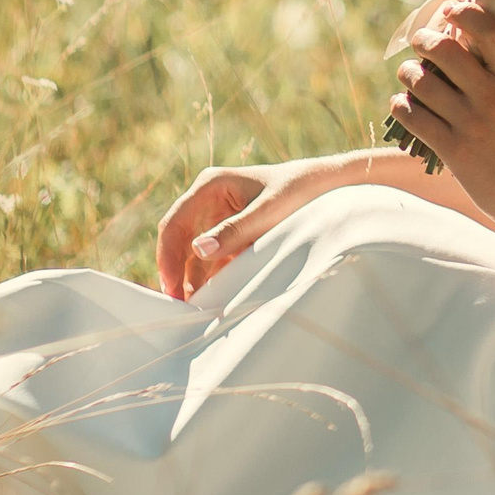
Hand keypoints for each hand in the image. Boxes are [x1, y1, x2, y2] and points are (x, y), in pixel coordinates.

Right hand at [155, 158, 332, 298]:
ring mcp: (219, 216)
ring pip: (195, 253)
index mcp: (210, 185)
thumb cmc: (299, 190)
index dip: (168, 256)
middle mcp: (208, 199)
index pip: (175, 223)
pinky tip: (211, 297)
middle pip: (179, 240)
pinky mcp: (232, 232)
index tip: (171, 285)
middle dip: (176, 271)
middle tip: (178, 305)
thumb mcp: (269, 212)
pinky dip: (211, 276)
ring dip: (193, 278)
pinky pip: (213, 258)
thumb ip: (235, 231)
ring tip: (193, 308)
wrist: (327, 185)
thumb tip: (199, 250)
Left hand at [388, 0, 494, 240]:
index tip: (450, 11)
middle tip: (421, 43)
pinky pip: (411, 115)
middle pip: (443, 49)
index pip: (492, 30)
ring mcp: (471, 124)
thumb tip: (458, 33)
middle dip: (423, 40)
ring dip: (408, 73)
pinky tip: (405, 105)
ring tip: (411, 75)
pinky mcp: (453, 151)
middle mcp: (493, 97)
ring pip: (419, 81)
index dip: (465, 13)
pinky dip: (401, 104)